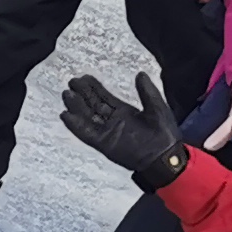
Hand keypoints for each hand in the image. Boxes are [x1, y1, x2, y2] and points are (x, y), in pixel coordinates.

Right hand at [60, 68, 187, 186]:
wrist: (165, 157)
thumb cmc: (165, 134)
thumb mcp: (157, 108)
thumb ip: (147, 92)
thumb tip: (140, 74)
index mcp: (125, 112)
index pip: (105, 98)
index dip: (95, 88)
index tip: (84, 77)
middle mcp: (113, 121)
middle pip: (94, 105)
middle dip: (83, 94)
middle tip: (72, 81)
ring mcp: (107, 133)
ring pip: (88, 117)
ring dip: (77, 106)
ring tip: (66, 94)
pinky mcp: (104, 144)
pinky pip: (86, 134)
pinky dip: (76, 125)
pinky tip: (66, 115)